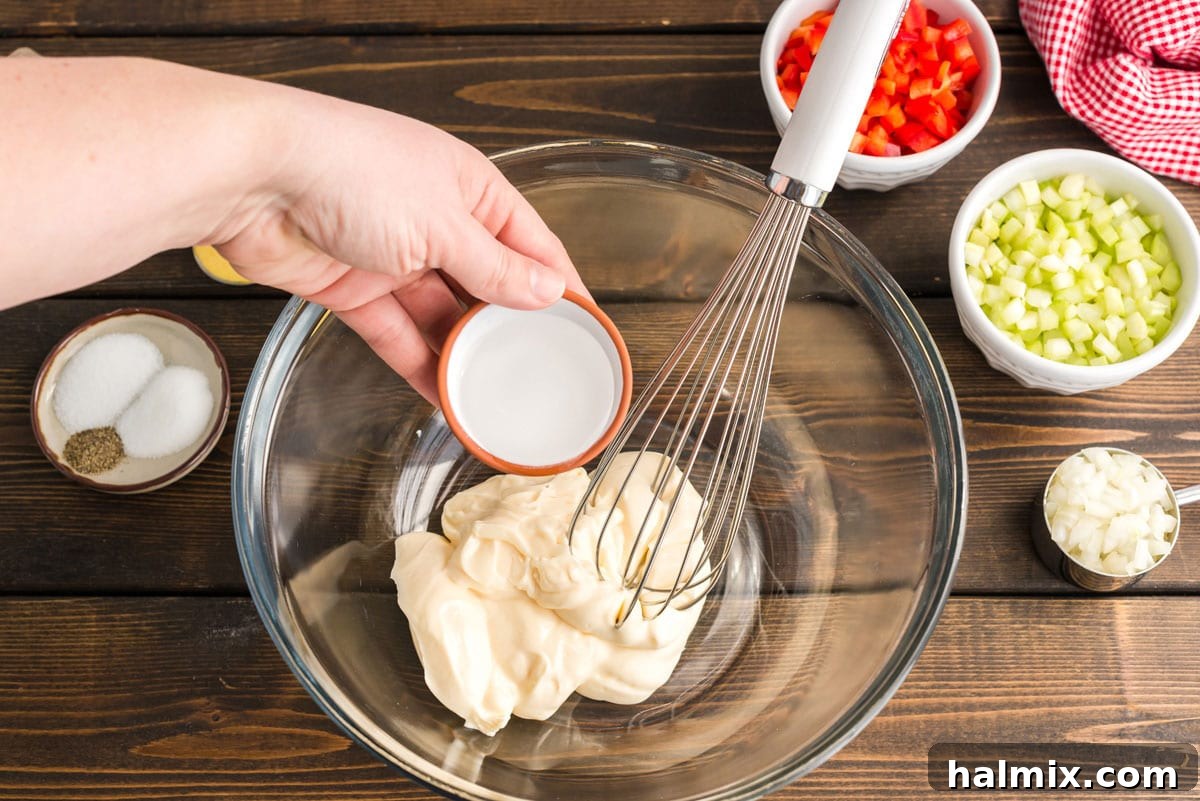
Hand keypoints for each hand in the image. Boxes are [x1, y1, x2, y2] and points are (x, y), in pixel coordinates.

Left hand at [211, 101, 584, 403]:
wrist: (251, 175)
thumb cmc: (350, 170)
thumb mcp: (442, 223)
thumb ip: (494, 267)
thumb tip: (546, 292)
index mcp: (469, 187)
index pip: (532, 242)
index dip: (560, 285)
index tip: (586, 328)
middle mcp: (434, 218)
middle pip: (486, 283)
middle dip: (509, 328)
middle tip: (539, 374)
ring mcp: (392, 254)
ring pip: (440, 315)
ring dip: (462, 355)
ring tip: (493, 396)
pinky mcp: (352, 287)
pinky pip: (397, 334)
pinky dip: (418, 364)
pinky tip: (442, 396)